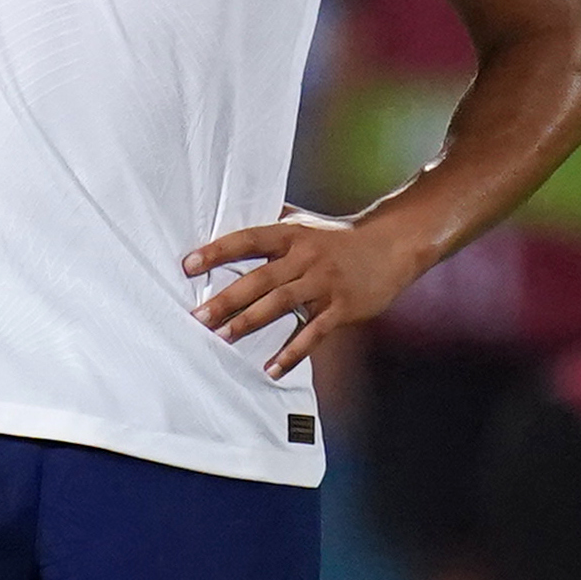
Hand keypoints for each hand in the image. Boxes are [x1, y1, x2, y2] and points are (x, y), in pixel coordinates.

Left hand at [183, 208, 427, 378]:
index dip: (218, 251)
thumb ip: (272, 222)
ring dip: (250, 323)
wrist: (392, 246)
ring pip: (281, 304)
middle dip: (226, 299)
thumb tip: (233, 210)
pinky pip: (313, 333)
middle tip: (197, 316)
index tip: (188, 264)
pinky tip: (271, 369)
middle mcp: (307, 257)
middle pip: (260, 279)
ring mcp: (325, 283)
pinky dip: (292, 353)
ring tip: (223, 338)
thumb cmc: (339, 237)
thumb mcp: (305, 223)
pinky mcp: (342, 308)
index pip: (248, 240)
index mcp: (292, 235)